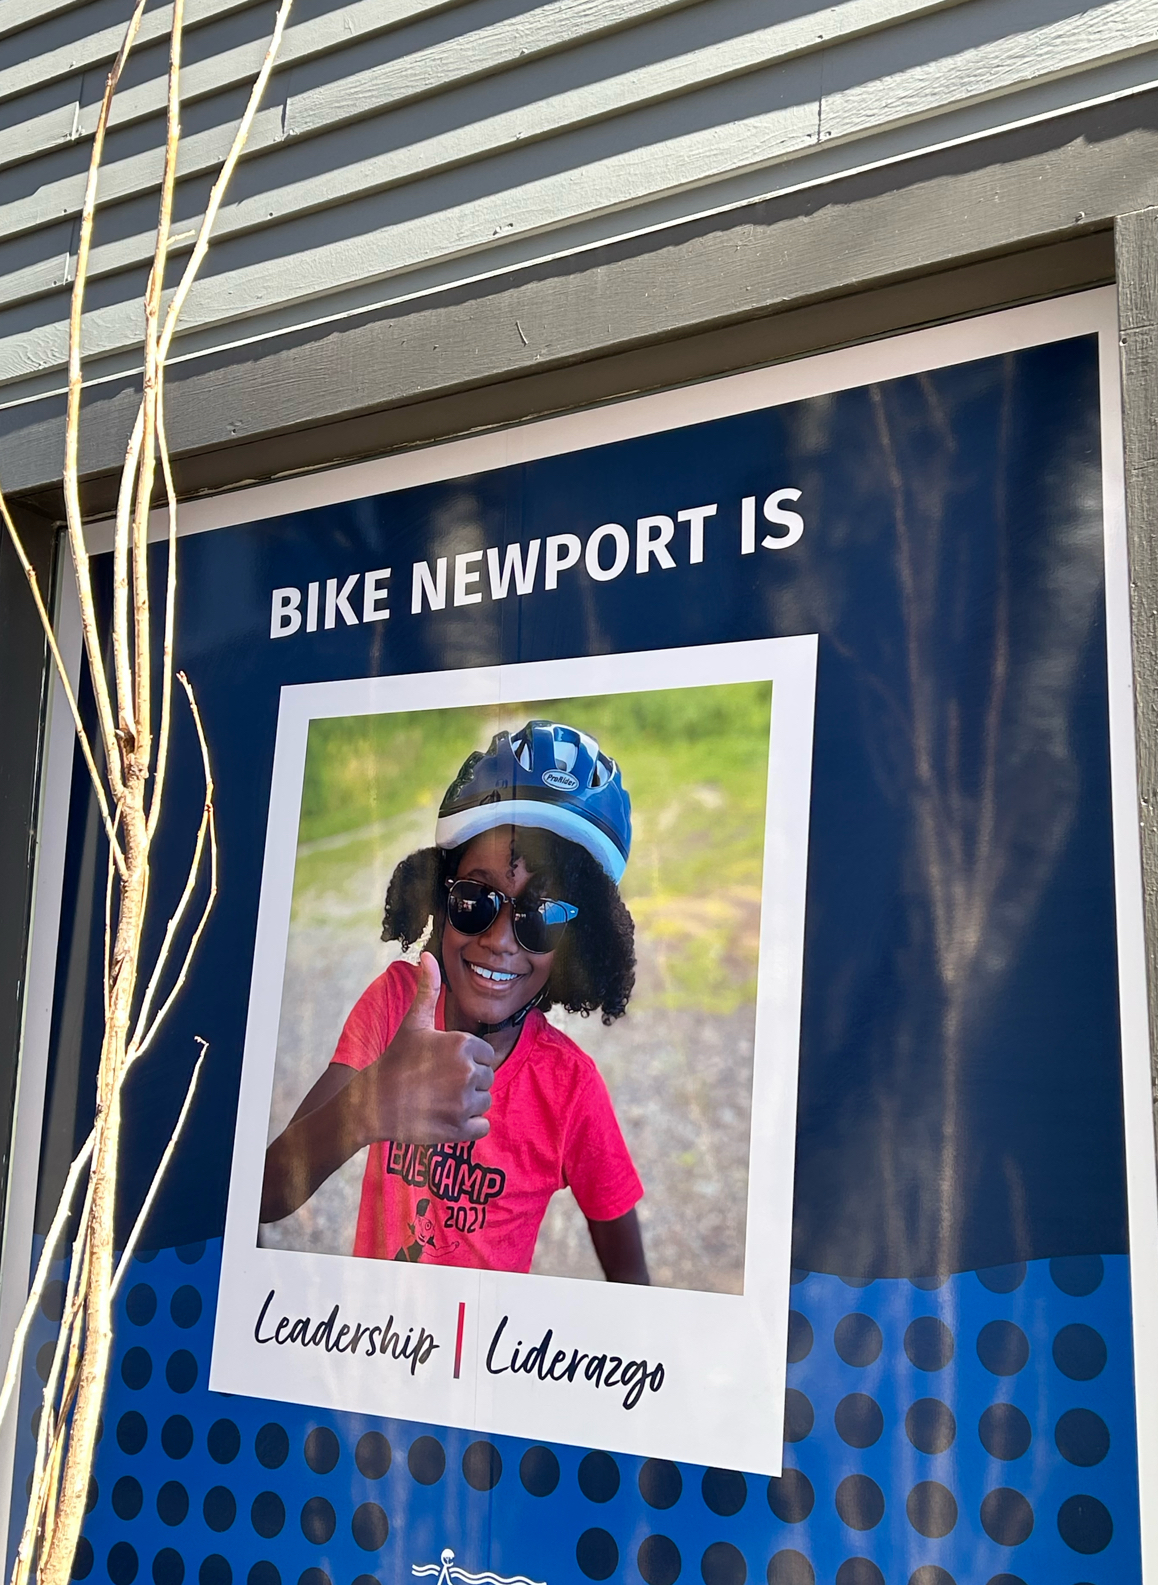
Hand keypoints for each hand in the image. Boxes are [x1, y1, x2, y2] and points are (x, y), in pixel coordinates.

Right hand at [355, 953, 497, 1144]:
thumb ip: (429, 989)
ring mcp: (464, 1103)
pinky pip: (481, 1127)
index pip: (485, 1054)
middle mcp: (468, 1072)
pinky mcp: (460, 1130)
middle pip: (486, 1079)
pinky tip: (445, 1117)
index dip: (466, 1060)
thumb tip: (427, 955)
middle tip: (438, 1084)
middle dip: (467, 1082)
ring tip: (439, 1100)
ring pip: (484, 1103)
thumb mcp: (414, 1023)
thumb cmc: (396, 1060)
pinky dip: (467, 1127)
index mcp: (463, 1044)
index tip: (442, 1065)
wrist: (373, 1103)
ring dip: (467, 1104)